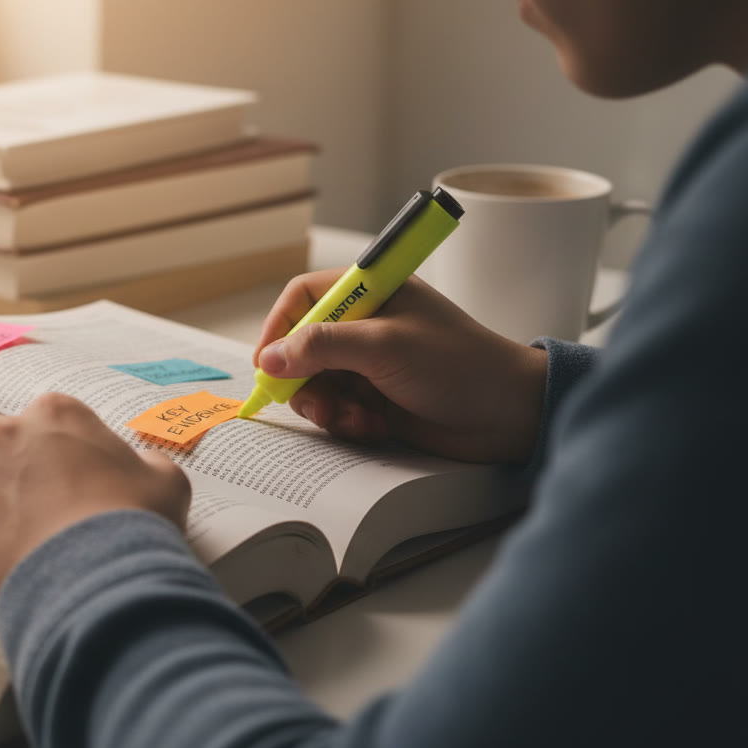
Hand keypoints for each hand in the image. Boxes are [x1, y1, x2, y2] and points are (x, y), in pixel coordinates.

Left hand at [0, 393, 191, 608]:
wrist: (103, 579)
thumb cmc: (136, 525)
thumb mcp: (166, 482)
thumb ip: (147, 464)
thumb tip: (143, 466)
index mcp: (56, 416)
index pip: (37, 416)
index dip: (45, 446)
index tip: (55, 470)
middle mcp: (5, 437)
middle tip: (17, 494)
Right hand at [253, 267, 547, 463]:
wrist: (509, 414)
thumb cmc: (457, 366)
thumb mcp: (384, 347)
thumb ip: (322, 346)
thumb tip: (270, 358)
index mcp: (372, 292)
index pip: (304, 297)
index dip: (280, 328)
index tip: (268, 364)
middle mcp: (367, 324)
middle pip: (303, 346)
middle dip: (303, 379)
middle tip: (316, 404)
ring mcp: (371, 363)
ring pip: (316, 383)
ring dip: (326, 406)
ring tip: (354, 419)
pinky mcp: (378, 397)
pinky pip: (338, 409)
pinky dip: (347, 422)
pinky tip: (373, 427)